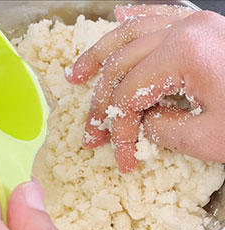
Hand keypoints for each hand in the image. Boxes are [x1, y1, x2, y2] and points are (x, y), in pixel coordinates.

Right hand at [67, 5, 224, 172]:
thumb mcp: (211, 138)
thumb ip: (162, 130)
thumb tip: (138, 124)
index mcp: (184, 53)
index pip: (129, 97)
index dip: (119, 132)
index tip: (122, 158)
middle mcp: (183, 29)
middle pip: (121, 67)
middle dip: (101, 105)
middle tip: (90, 133)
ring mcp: (194, 23)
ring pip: (129, 34)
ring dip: (99, 56)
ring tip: (76, 75)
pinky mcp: (204, 27)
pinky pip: (159, 13)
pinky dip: (134, 17)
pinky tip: (117, 16)